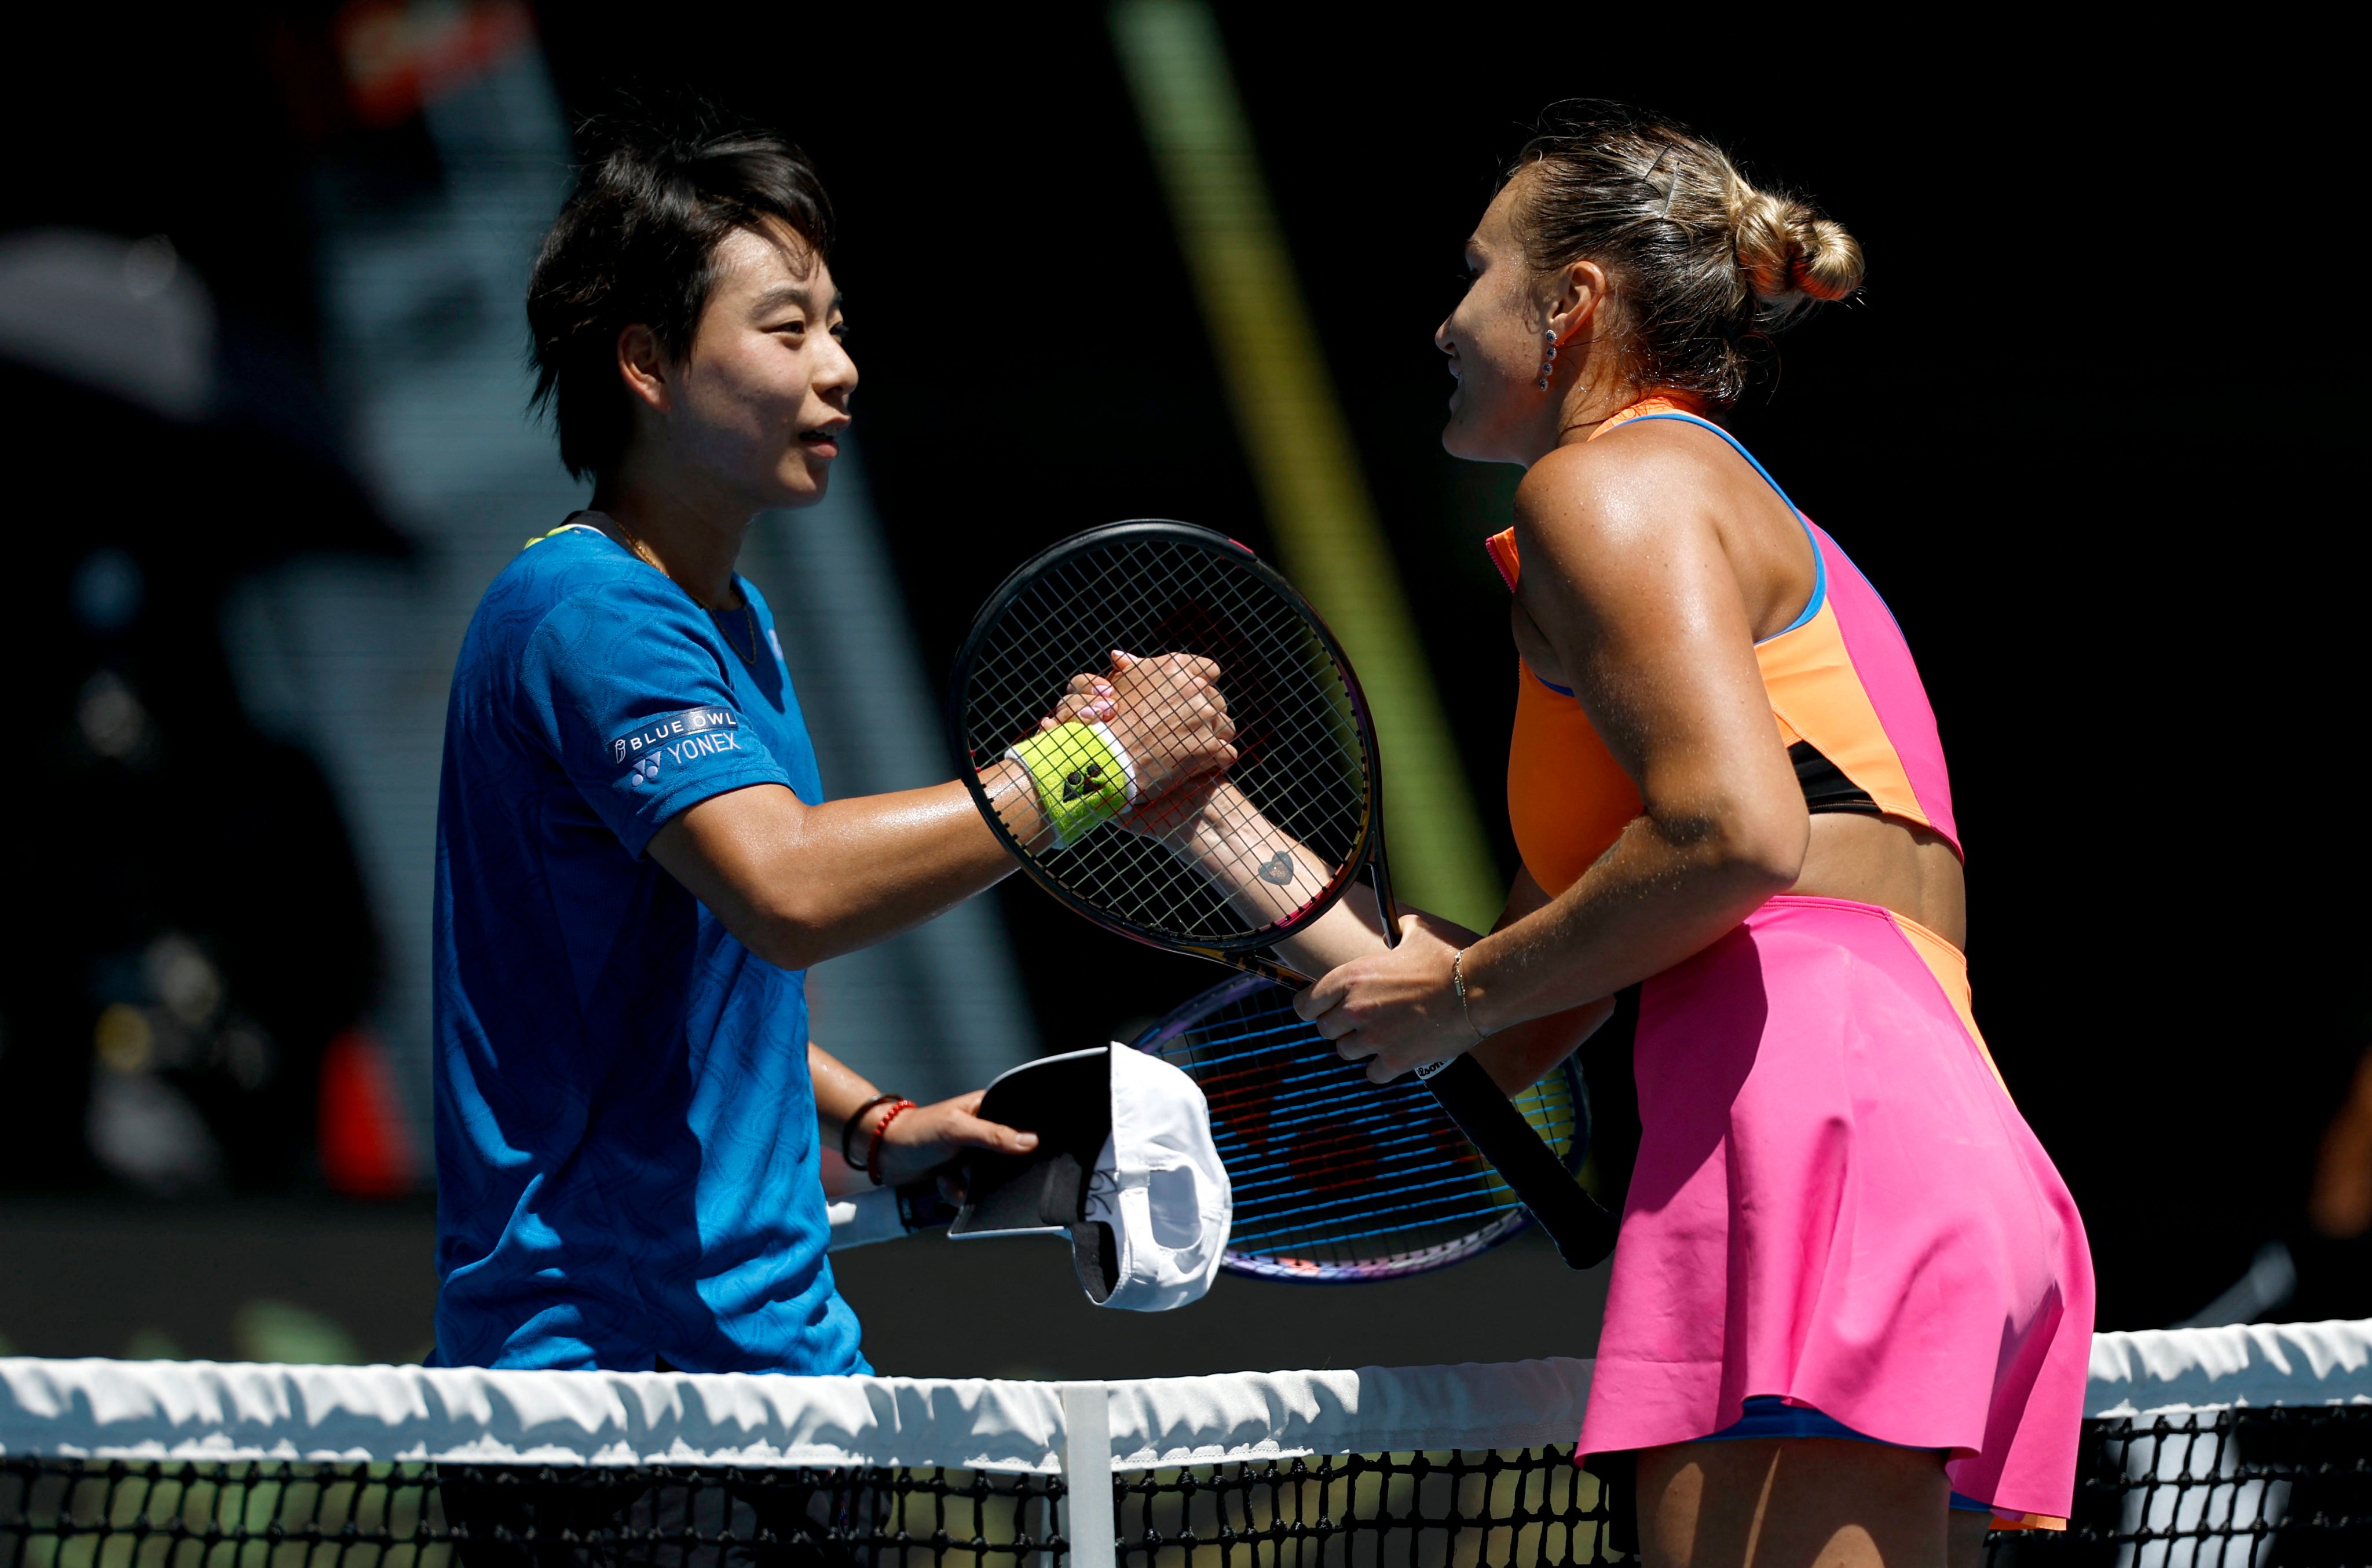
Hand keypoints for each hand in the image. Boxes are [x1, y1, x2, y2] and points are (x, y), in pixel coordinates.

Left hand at [867, 1089, 1038, 1196]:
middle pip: (1010, 1157)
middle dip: (993, 1171)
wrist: (884, 1154)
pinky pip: (973, 1194)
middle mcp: (984, 1133)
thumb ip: (993, 1135)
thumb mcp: (956, 1129)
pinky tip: (943, 1182)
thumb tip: (1030, 1142)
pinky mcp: (962, 1176)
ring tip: (953, 1174)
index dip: (1027, 1139)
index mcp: (988, 1109)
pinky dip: (958, 1193)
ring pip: (992, 1181)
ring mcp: (974, 1157)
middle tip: (972, 1168)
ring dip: (972, 1184)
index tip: (1022, 1155)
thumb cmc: (917, 1130)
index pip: (1021, 1122)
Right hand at [1062, 651, 1236, 798]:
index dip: (1202, 687)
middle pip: (1217, 701)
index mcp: (1176, 668)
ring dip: (1213, 738)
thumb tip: (1120, 656)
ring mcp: (1205, 717)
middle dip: (1205, 715)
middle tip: (1185, 731)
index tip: (1190, 701)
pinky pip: (1228, 754)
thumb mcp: (1118, 685)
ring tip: (1191, 750)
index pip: (1209, 670)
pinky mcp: (1210, 747)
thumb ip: (1129, 668)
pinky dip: (1217, 762)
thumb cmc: (1110, 720)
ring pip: (1225, 726)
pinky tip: (1202, 766)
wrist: (1108, 758)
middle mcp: (1194, 688)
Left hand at [1294, 912, 1484, 1081]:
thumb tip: (1395, 931)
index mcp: (1351, 976)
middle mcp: (1355, 1009)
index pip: (1306, 1003)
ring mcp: (1374, 1038)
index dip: (1313, 1007)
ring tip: (1382, 1036)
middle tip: (1362, 1020)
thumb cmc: (1447, 959)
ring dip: (1360, 1046)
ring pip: (1346, 1052)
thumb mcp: (1414, 934)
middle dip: (1340, 1026)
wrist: (1477, 988)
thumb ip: (1395, 933)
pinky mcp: (1395, 1061)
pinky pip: (1372, 1073)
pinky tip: (1396, 1055)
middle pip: (1325, 1030)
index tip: (1322, 1008)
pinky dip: (1382, 1067)